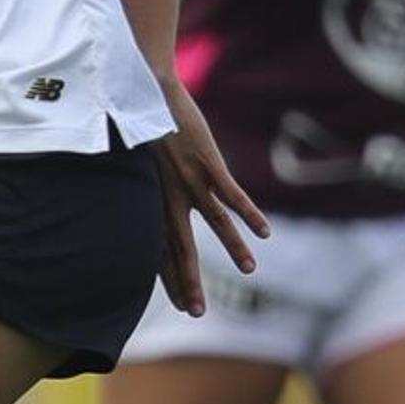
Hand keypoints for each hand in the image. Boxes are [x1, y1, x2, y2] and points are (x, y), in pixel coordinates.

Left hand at [153, 76, 267, 317]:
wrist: (141, 90)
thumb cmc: (140, 126)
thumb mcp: (140, 165)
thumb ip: (149, 188)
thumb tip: (153, 204)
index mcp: (152, 201)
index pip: (161, 249)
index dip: (172, 279)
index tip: (182, 306)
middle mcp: (168, 196)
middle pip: (181, 247)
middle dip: (189, 281)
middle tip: (198, 313)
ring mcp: (189, 179)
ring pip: (214, 222)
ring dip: (233, 247)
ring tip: (250, 268)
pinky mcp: (206, 161)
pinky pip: (231, 194)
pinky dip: (249, 213)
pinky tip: (264, 231)